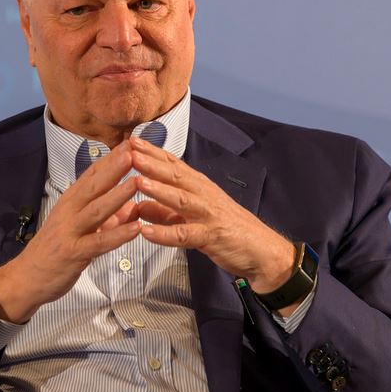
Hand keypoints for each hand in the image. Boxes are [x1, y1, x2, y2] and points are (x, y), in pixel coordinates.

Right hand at [0, 141, 140, 322]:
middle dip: (115, 168)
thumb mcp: (80, 228)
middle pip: (94, 185)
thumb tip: (133, 206)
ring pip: (96, 210)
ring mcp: (70, 231)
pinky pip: (99, 242)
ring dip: (118, 195)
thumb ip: (107, 218)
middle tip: (135, 151)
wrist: (27, 277)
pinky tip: (136, 228)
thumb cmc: (55, 251)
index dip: (111, 158)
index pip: (92, 174)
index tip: (130, 143)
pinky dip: (118, 234)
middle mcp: (69, 212)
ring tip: (138, 182)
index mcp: (70, 202)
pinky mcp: (73, 253)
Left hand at [130, 137, 295, 294]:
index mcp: (199, 187)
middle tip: (129, 151)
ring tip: (137, 182)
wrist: (262, 250)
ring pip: (181, 200)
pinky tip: (146, 232)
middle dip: (151, 163)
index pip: (173, 164)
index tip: (132, 141)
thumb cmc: (229, 230)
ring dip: (158, 190)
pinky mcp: (211, 236)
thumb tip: (138, 206)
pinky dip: (164, 234)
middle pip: (175, 175)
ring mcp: (208, 215)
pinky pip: (185, 235)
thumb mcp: (192, 218)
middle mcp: (204, 195)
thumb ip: (164, 212)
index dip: (152, 152)